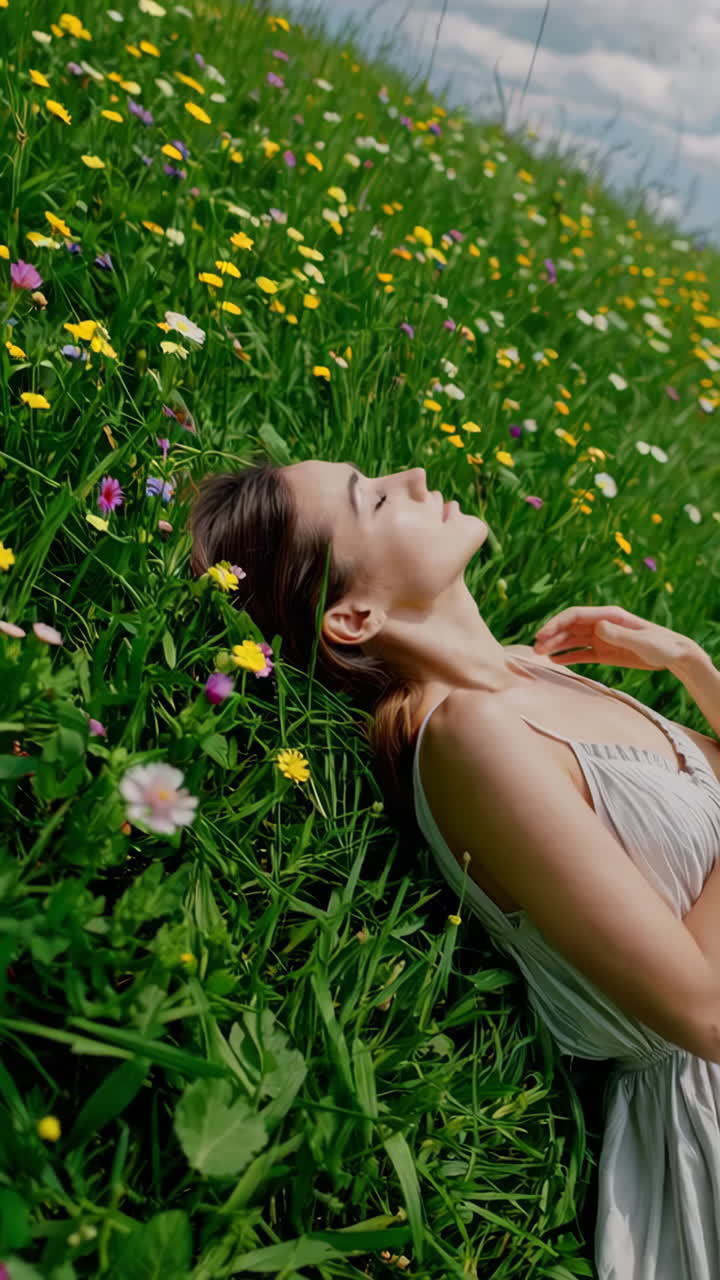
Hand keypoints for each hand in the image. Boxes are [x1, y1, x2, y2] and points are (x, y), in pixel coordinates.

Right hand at [533, 604, 700, 671]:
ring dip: (555, 645)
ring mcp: (602, 638)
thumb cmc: (661, 644)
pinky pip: (581, 653)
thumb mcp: (640, 641)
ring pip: (572, 639)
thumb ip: (618, 634)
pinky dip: (567, 656)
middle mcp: (601, 624)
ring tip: (539, 655)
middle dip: (551, 635)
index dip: (556, 624)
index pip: (575, 616)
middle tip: (535, 649)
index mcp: (608, 616)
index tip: (542, 635)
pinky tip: (554, 660)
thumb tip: (596, 626)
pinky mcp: (604, 652)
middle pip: (569, 627)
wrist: (674, 655)